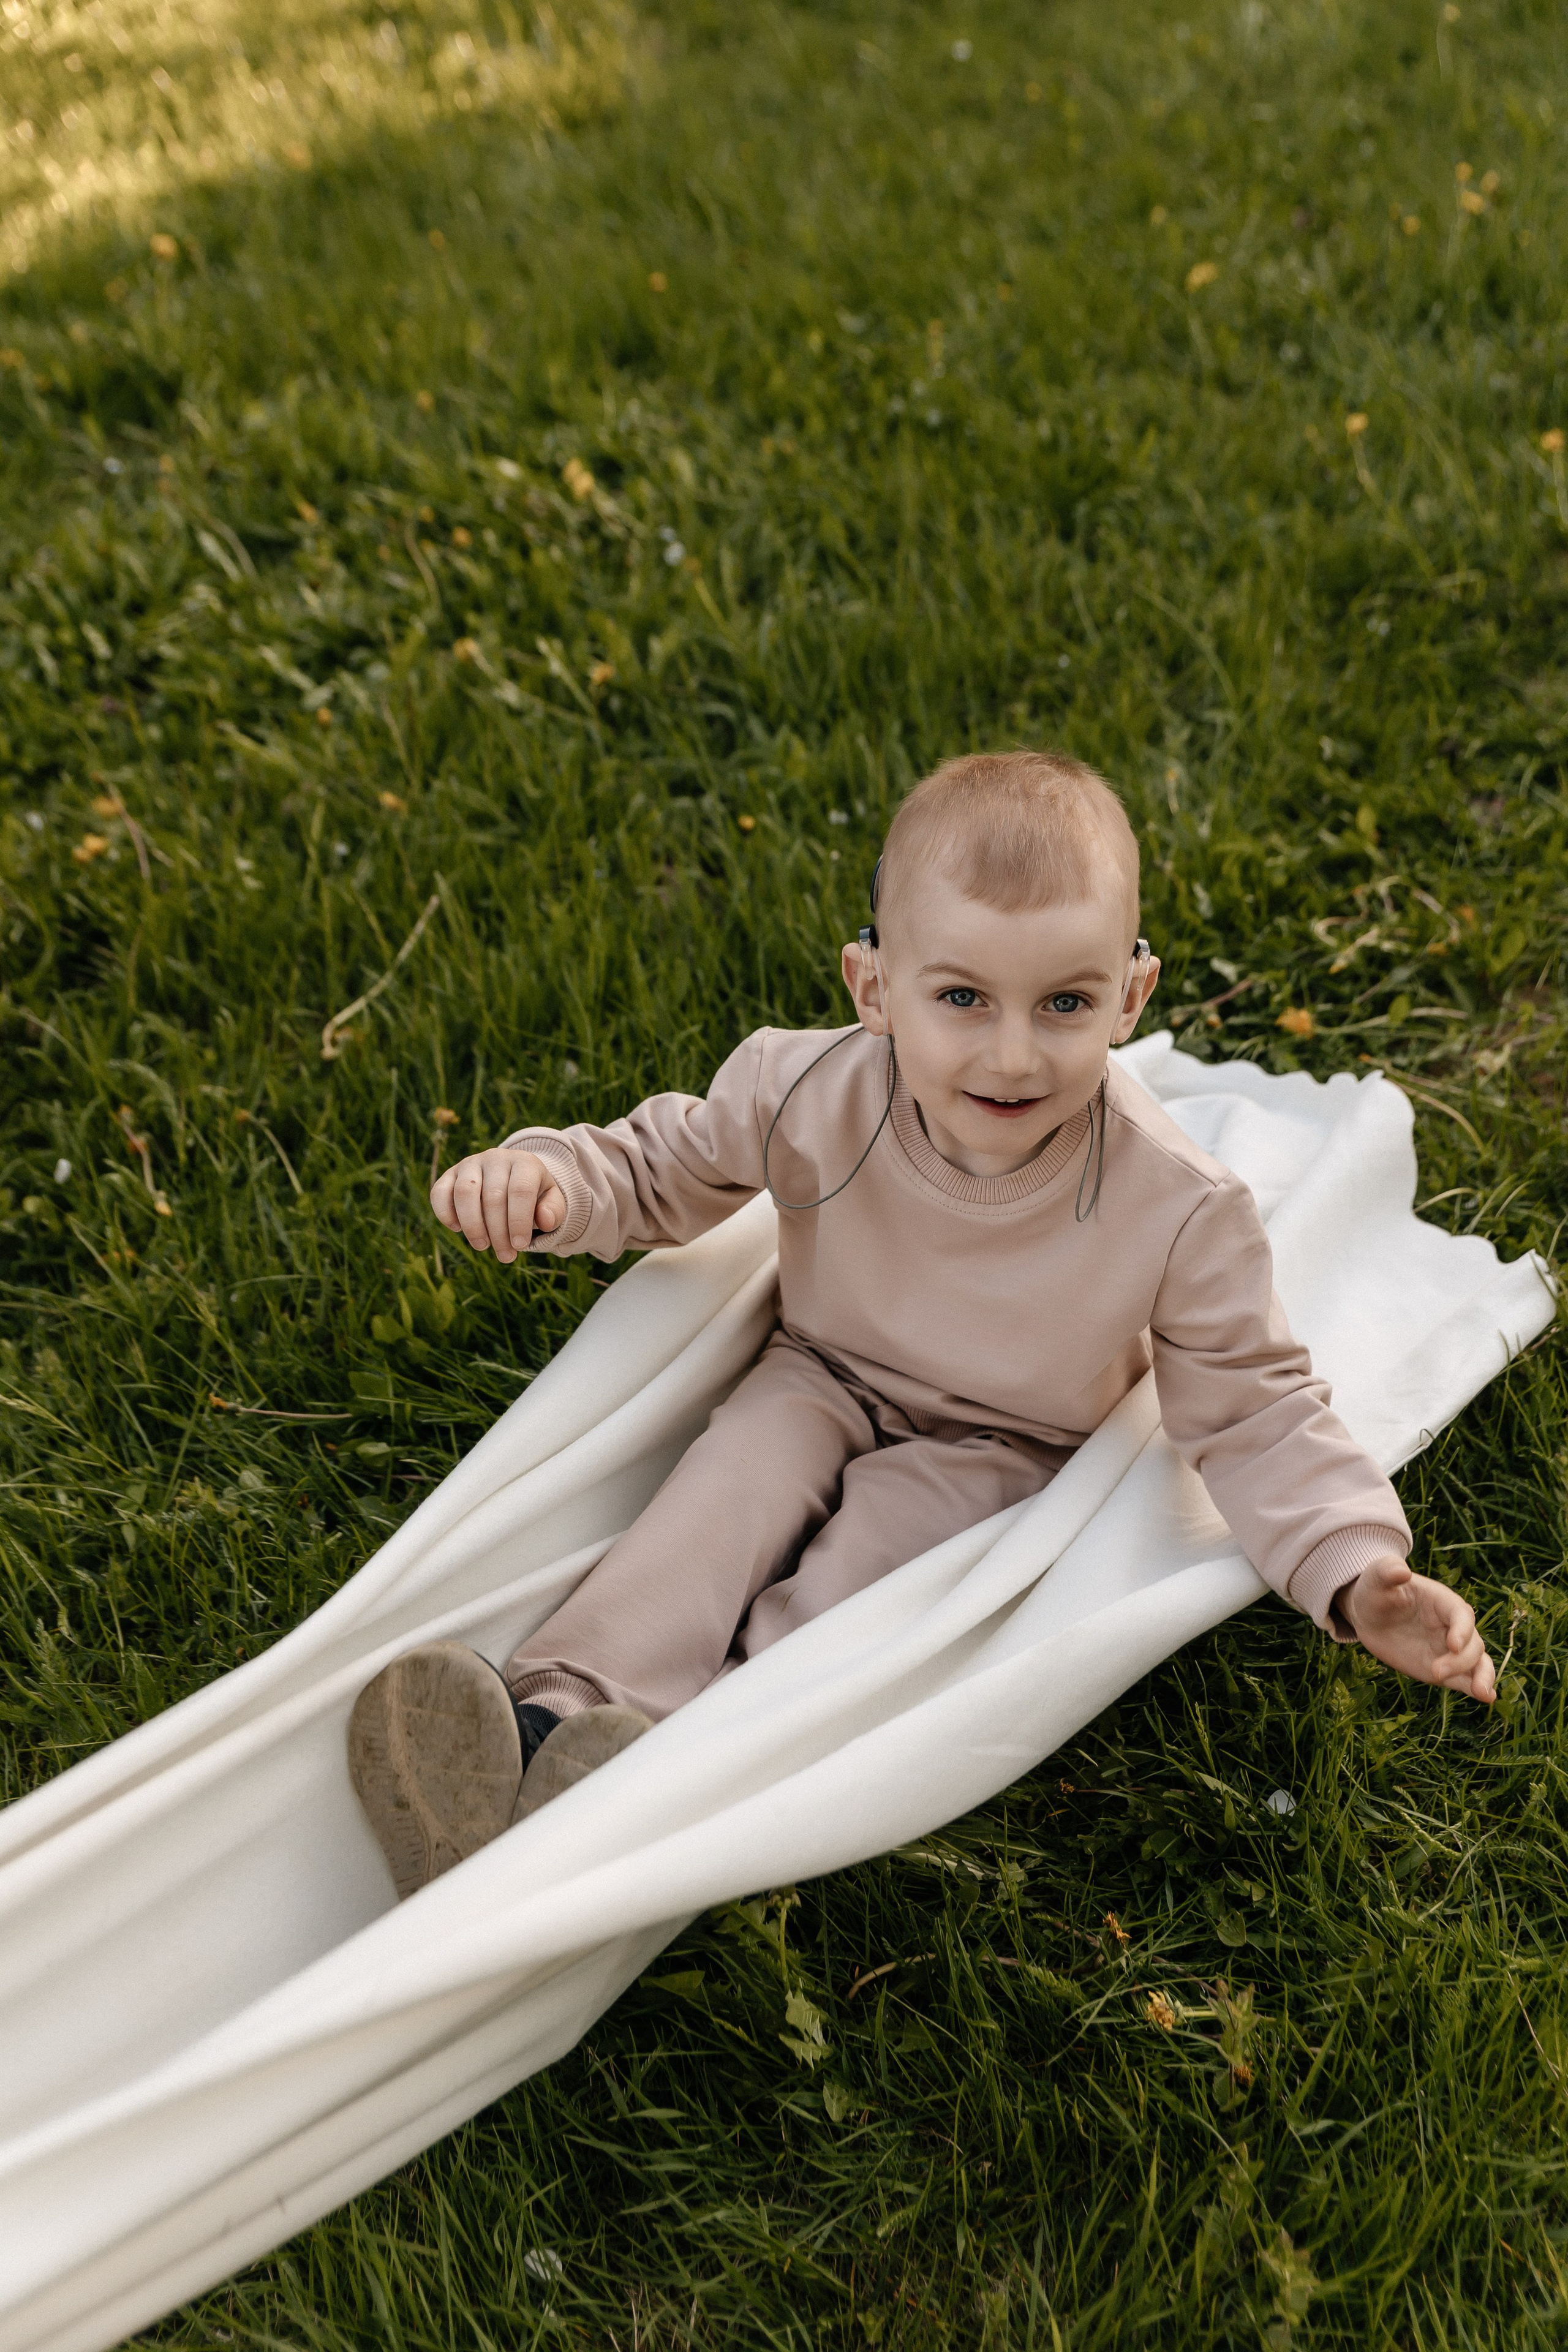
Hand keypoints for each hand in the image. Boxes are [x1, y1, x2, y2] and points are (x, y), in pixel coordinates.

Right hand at [430, 1148, 566, 1263]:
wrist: (513, 1177)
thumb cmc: (535, 1195)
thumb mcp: (551, 1201)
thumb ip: (554, 1211)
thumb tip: (544, 1221)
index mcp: (524, 1162)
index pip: (520, 1190)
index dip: (519, 1221)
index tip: (520, 1246)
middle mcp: (495, 1158)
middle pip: (493, 1197)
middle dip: (498, 1232)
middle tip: (506, 1256)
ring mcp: (470, 1164)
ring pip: (464, 1193)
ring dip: (473, 1225)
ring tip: (483, 1246)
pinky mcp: (450, 1175)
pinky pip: (439, 1192)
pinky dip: (445, 1214)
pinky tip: (458, 1229)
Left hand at [1338, 1556, 1495, 1703]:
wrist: (1369, 1615)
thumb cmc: (1377, 1590)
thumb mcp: (1377, 1577)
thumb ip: (1388, 1571)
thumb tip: (1401, 1571)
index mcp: (1443, 1602)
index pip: (1462, 1615)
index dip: (1462, 1630)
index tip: (1452, 1645)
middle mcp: (1453, 1627)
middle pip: (1473, 1643)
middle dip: (1460, 1661)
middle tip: (1435, 1673)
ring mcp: (1450, 1650)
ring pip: (1478, 1663)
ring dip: (1483, 1677)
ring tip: (1481, 1692)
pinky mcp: (1444, 1669)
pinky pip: (1465, 1679)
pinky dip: (1477, 1688)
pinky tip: (1486, 1698)